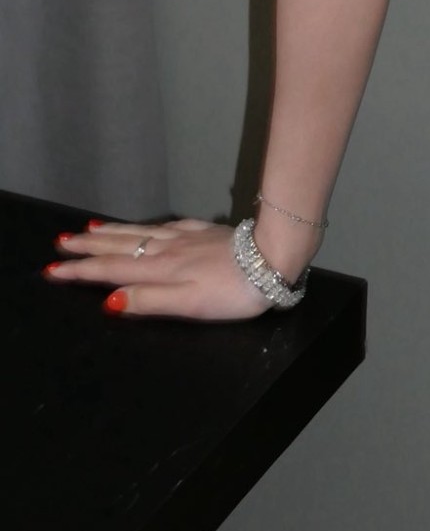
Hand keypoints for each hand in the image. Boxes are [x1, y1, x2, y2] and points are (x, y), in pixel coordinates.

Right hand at [45, 217, 270, 319]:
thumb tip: (109, 302)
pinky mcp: (207, 231)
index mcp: (161, 269)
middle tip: (62, 242)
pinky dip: (148, 226)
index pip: (112, 270)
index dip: (82, 272)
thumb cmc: (233, 291)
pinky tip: (150, 226)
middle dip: (90, 247)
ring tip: (91, 230)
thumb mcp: (188, 304)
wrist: (275, 255)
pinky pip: (167, 226)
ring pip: (142, 233)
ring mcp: (188, 237)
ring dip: (114, 233)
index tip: (54, 269)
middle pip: (122, 246)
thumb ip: (148, 301)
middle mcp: (169, 249)